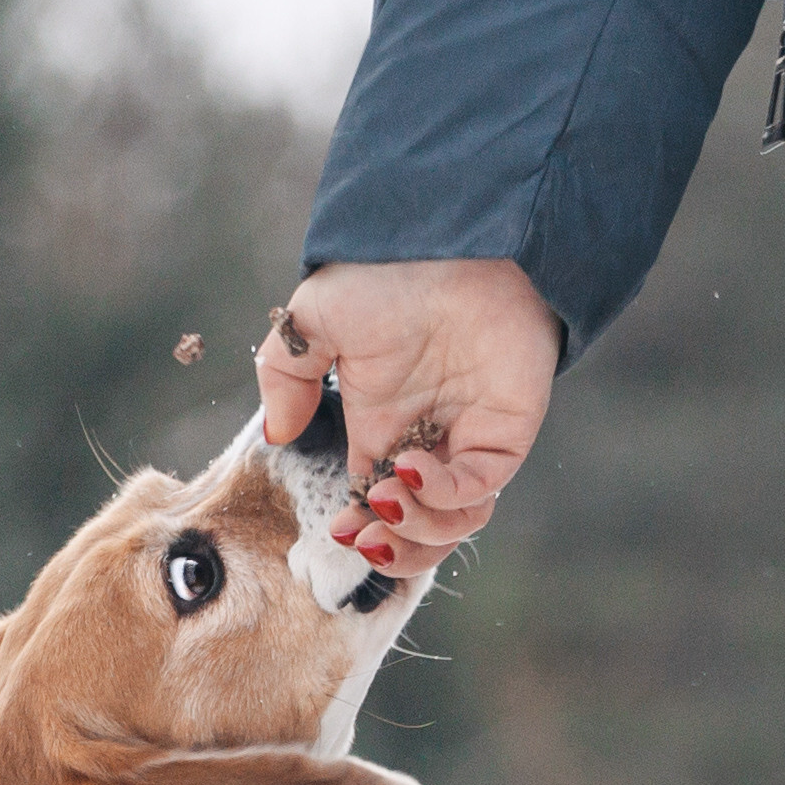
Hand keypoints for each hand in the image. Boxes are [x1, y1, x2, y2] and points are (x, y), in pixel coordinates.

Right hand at [254, 259, 559, 579]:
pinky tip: (412, 467)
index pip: (374, 506)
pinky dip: (445, 493)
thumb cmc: (386, 270)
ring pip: (454, 524)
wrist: (448, 236)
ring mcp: (468, 438)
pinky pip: (481, 489)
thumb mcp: (314, 321)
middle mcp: (427, 442)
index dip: (359, 531)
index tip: (337, 528)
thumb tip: (277, 433)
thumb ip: (286, 376)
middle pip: (417, 530)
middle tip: (364, 533)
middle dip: (391, 548)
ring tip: (386, 496)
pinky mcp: (507, 430)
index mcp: (383, 430)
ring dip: (417, 529)